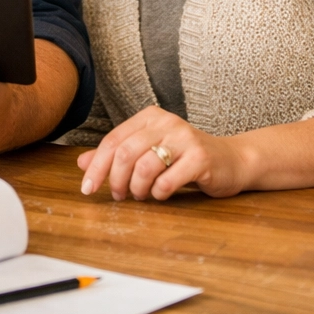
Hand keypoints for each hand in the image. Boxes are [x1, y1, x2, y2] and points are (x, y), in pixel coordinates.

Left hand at [77, 106, 249, 200]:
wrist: (231, 161)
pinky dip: (158, 193)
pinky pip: (168, 180)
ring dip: (137, 188)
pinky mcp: (200, 157)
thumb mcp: (149, 151)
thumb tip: (82, 163)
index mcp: (149, 117)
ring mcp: (184, 138)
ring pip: (144, 166)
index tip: (87, 187)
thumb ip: (117, 156)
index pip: (113, 140)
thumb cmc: (185, 157)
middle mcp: (166, 122)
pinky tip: (161, 194)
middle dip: (115, 179)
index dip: (97, 166)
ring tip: (141, 195)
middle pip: (125, 152)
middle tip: (118, 195)